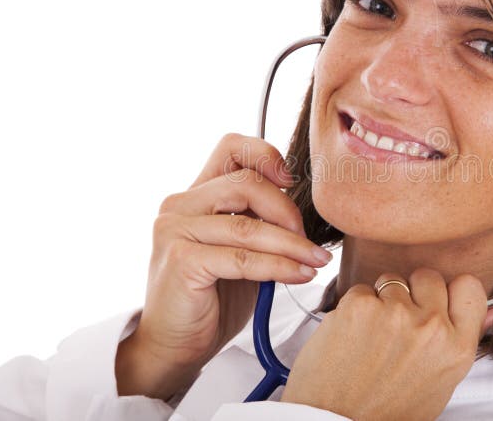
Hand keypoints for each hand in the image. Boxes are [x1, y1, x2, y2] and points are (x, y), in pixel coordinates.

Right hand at [116, 133, 332, 398]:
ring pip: (248, 226)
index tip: (291, 182)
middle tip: (309, 241)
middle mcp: (180, 205)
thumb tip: (305, 212)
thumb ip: (260, 222)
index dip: (267, 155)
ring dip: (292, 245)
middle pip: (247, 183)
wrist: (176, 345)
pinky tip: (300, 275)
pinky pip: (242, 258)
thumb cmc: (213, 297)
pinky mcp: (181, 260)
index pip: (232, 147)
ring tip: (316, 262)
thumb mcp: (241, 249)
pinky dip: (279, 267)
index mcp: (197, 194)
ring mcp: (176, 230)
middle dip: (288, 211)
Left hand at [281, 269, 492, 420]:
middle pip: (429, 276)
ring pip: (392, 280)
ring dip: (382, 300)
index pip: (470, 287)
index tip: (438, 302)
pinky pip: (362, 289)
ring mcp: (394, 313)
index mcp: (457, 347)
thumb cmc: (389, 409)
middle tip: (399, 322)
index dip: (451, 291)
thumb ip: (465, 340)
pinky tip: (353, 337)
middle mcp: (431, 327)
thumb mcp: (440, 382)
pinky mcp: (359, 306)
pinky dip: (355, 308)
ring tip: (373, 336)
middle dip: (414, 291)